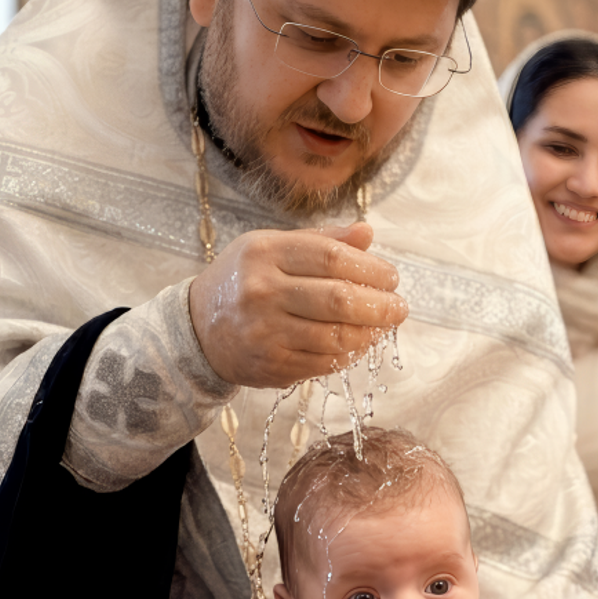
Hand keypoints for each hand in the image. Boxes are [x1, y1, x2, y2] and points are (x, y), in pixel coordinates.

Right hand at [188, 222, 407, 388]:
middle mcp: (262, 291)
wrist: (197, 328)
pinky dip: (348, 354)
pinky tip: (358, 344)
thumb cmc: (243, 280)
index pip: (332, 258)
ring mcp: (265, 332)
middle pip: (339, 300)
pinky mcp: (270, 365)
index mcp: (265, 252)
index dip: (371, 269)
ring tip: (382, 327)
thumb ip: (321, 241)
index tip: (391, 277)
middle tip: (399, 308)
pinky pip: (323, 363)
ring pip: (335, 337)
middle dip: (380, 306)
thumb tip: (368, 233)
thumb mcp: (272, 247)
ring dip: (370, 334)